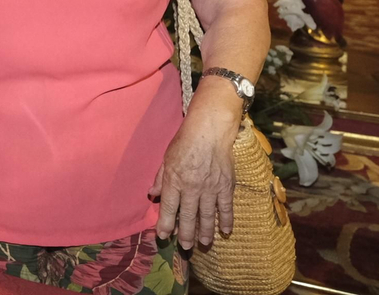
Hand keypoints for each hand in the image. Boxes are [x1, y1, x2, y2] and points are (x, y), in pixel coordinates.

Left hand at [150, 103, 237, 248]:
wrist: (209, 132)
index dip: (166, 224)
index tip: (163, 236)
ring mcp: (210, 188)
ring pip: (207, 215)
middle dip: (186, 234)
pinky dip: (226, 220)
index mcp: (175, 181)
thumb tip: (152, 196)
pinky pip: (226, 207)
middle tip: (186, 246)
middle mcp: (192, 188)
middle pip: (188, 216)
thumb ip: (160, 179)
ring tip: (203, 244)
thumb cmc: (184, 143)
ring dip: (206, 232)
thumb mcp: (166, 159)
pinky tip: (226, 231)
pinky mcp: (225, 186)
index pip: (169, 208)